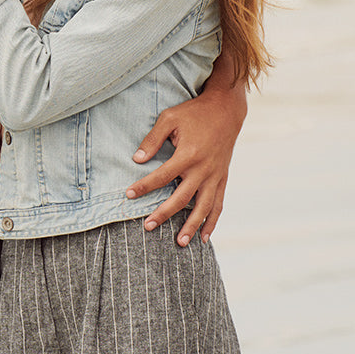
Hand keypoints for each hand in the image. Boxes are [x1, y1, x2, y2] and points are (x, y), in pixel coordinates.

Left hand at [124, 85, 245, 246]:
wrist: (226, 110)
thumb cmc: (193, 113)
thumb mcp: (170, 118)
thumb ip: (153, 139)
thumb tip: (137, 159)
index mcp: (188, 154)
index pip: (162, 176)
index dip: (144, 186)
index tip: (128, 195)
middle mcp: (203, 169)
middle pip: (181, 197)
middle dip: (164, 214)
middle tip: (148, 227)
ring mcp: (215, 176)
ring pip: (203, 207)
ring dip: (192, 226)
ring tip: (179, 242)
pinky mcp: (222, 178)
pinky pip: (218, 204)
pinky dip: (212, 221)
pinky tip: (204, 237)